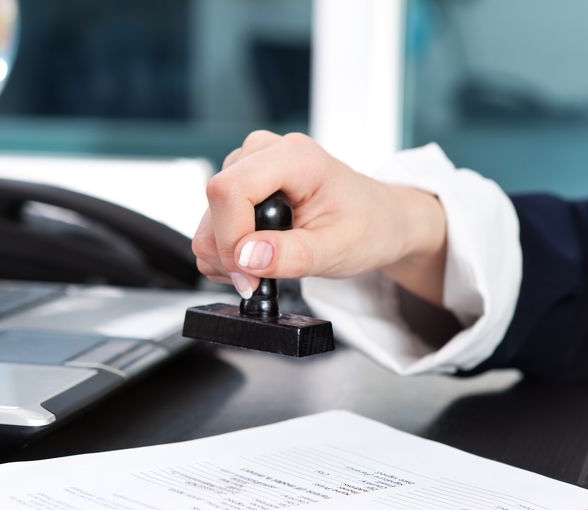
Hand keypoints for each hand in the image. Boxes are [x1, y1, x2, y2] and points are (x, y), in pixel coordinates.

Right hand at [192, 130, 447, 304]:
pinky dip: (226, 250)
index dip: (230, 236)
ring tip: (263, 267)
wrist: (379, 221)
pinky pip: (212, 219)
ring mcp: (250, 165)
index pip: (231, 189)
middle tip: (256, 280)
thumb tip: (246, 258)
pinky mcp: (241, 183)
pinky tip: (255, 257)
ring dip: (225, 253)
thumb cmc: (367, 226)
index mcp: (294, 157)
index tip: (249, 273)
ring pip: (209, 214)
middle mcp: (266, 152)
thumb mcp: (337, 250)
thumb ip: (291, 255)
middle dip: (227, 251)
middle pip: (215, 200)